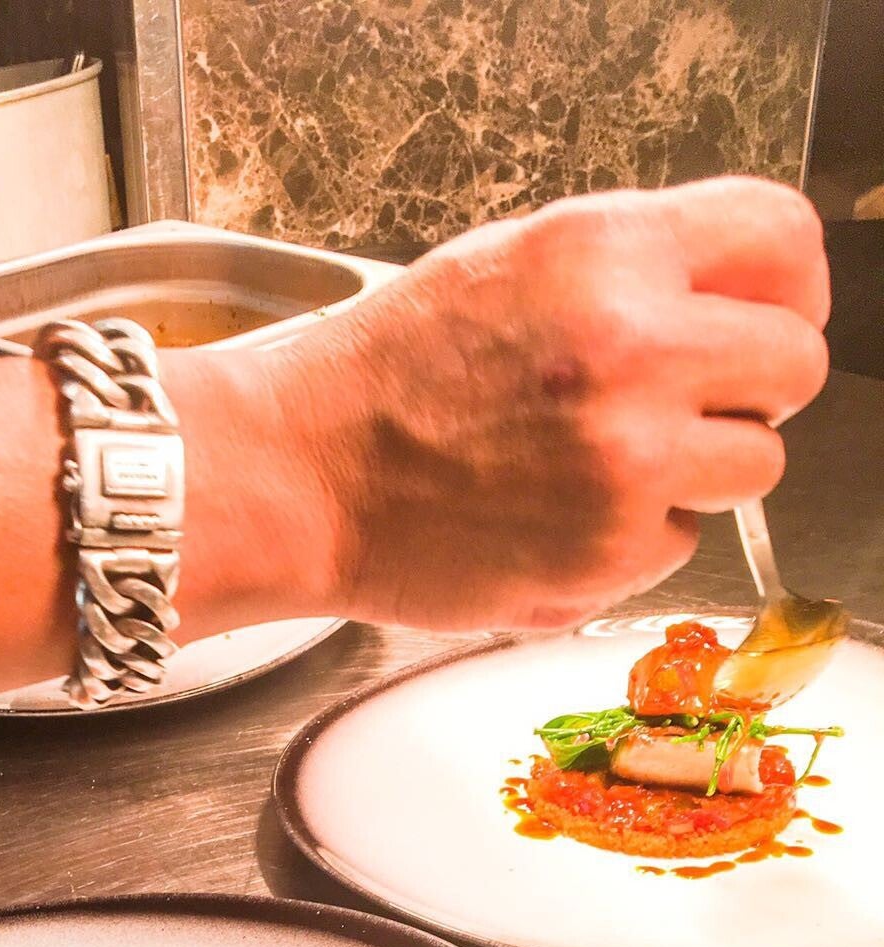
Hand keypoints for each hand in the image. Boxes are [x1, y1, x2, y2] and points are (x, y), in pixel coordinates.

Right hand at [250, 175, 828, 632]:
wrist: (305, 477)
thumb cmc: (389, 374)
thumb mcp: (513, 263)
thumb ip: (633, 267)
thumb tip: (736, 298)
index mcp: (608, 252)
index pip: (785, 242)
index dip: (789, 286)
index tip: (770, 315)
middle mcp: (634, 349)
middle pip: (794, 364)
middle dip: (750, 387)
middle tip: (682, 405)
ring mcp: (628, 460)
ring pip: (756, 465)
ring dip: (698, 468)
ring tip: (599, 465)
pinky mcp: (612, 552)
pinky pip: (682, 540)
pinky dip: (634, 535)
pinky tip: (557, 516)